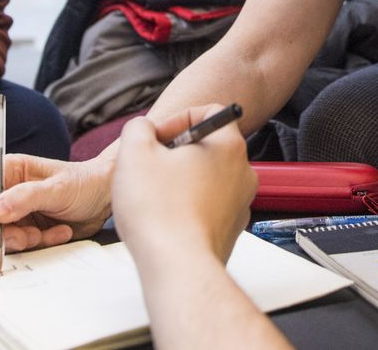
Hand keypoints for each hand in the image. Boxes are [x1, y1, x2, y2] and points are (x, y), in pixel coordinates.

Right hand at [0, 154, 113, 251]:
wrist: (104, 198)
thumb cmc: (84, 183)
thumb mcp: (59, 188)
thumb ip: (28, 197)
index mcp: (8, 171)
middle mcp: (5, 192)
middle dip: (1, 233)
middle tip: (29, 237)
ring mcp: (12, 214)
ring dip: (21, 241)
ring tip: (46, 233)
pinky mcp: (23, 231)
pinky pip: (17, 247)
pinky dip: (38, 245)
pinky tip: (60, 233)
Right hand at [112, 106, 256, 266]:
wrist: (177, 267)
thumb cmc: (160, 212)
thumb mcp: (134, 152)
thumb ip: (139, 128)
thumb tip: (144, 130)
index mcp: (228, 146)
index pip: (211, 112)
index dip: (179, 117)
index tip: (158, 136)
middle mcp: (243, 172)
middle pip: (209, 146)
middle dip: (177, 152)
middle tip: (152, 165)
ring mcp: (240, 203)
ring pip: (208, 178)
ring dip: (181, 180)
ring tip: (155, 194)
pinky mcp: (230, 230)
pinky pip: (208, 206)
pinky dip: (188, 205)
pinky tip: (165, 217)